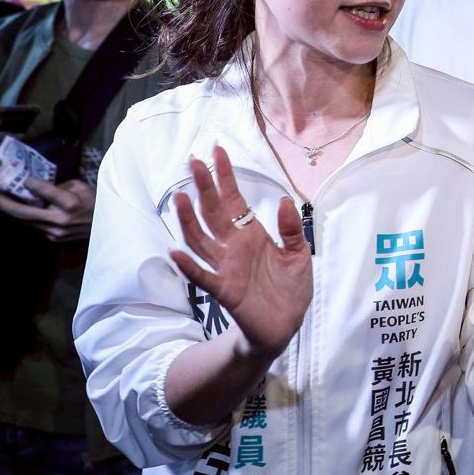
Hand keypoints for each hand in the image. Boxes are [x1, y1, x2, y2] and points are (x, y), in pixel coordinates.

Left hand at [0, 178, 95, 241]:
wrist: (112, 229)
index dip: (29, 183)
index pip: (42, 191)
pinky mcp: (53, 239)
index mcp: (71, 204)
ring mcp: (55, 233)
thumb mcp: (82, 187)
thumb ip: (59, 187)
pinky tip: (13, 209)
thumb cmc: (98, 203)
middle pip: (23, 212)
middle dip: (0, 203)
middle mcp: (60, 221)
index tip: (23, 178)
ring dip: (8, 210)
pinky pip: (33, 226)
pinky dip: (22, 217)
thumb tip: (38, 188)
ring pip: (25, 221)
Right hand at [169, 146, 310, 357]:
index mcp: (251, 234)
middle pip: (212, 213)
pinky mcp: (225, 290)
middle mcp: (233, 247)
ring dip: (188, 220)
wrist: (287, 324)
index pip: (233, 200)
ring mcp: (225, 267)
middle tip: (192, 161)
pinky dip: (189, 265)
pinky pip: (203, 276)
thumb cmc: (290, 287)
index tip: (216, 151)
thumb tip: (283, 200)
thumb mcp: (298, 253)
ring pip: (200, 239)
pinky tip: (175, 251)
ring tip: (180, 197)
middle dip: (203, 188)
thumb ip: (291, 228)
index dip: (224, 176)